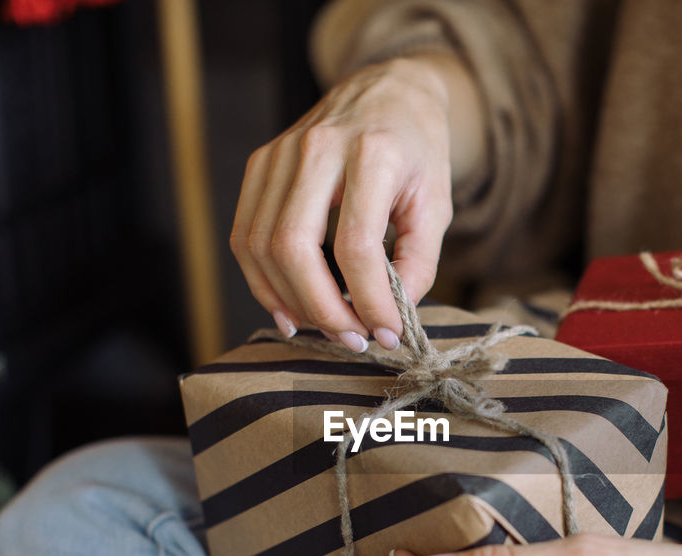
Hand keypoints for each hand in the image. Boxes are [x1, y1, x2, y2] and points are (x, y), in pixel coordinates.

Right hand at [231, 55, 476, 351]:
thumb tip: (391, 318)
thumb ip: (420, 263)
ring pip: (260, 246)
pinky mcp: (259, 164)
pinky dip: (262, 281)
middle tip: (352, 339)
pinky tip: (289, 308)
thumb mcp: (436, 203)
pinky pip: (244, 235)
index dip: (369, 301)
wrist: (388, 91)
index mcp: (371, 153)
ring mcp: (279, 154)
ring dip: (289, 301)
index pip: (356, 245)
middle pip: (294, 247)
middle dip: (321, 309)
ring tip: (326, 328)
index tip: (388, 333)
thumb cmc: (416, 150)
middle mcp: (317, 148)